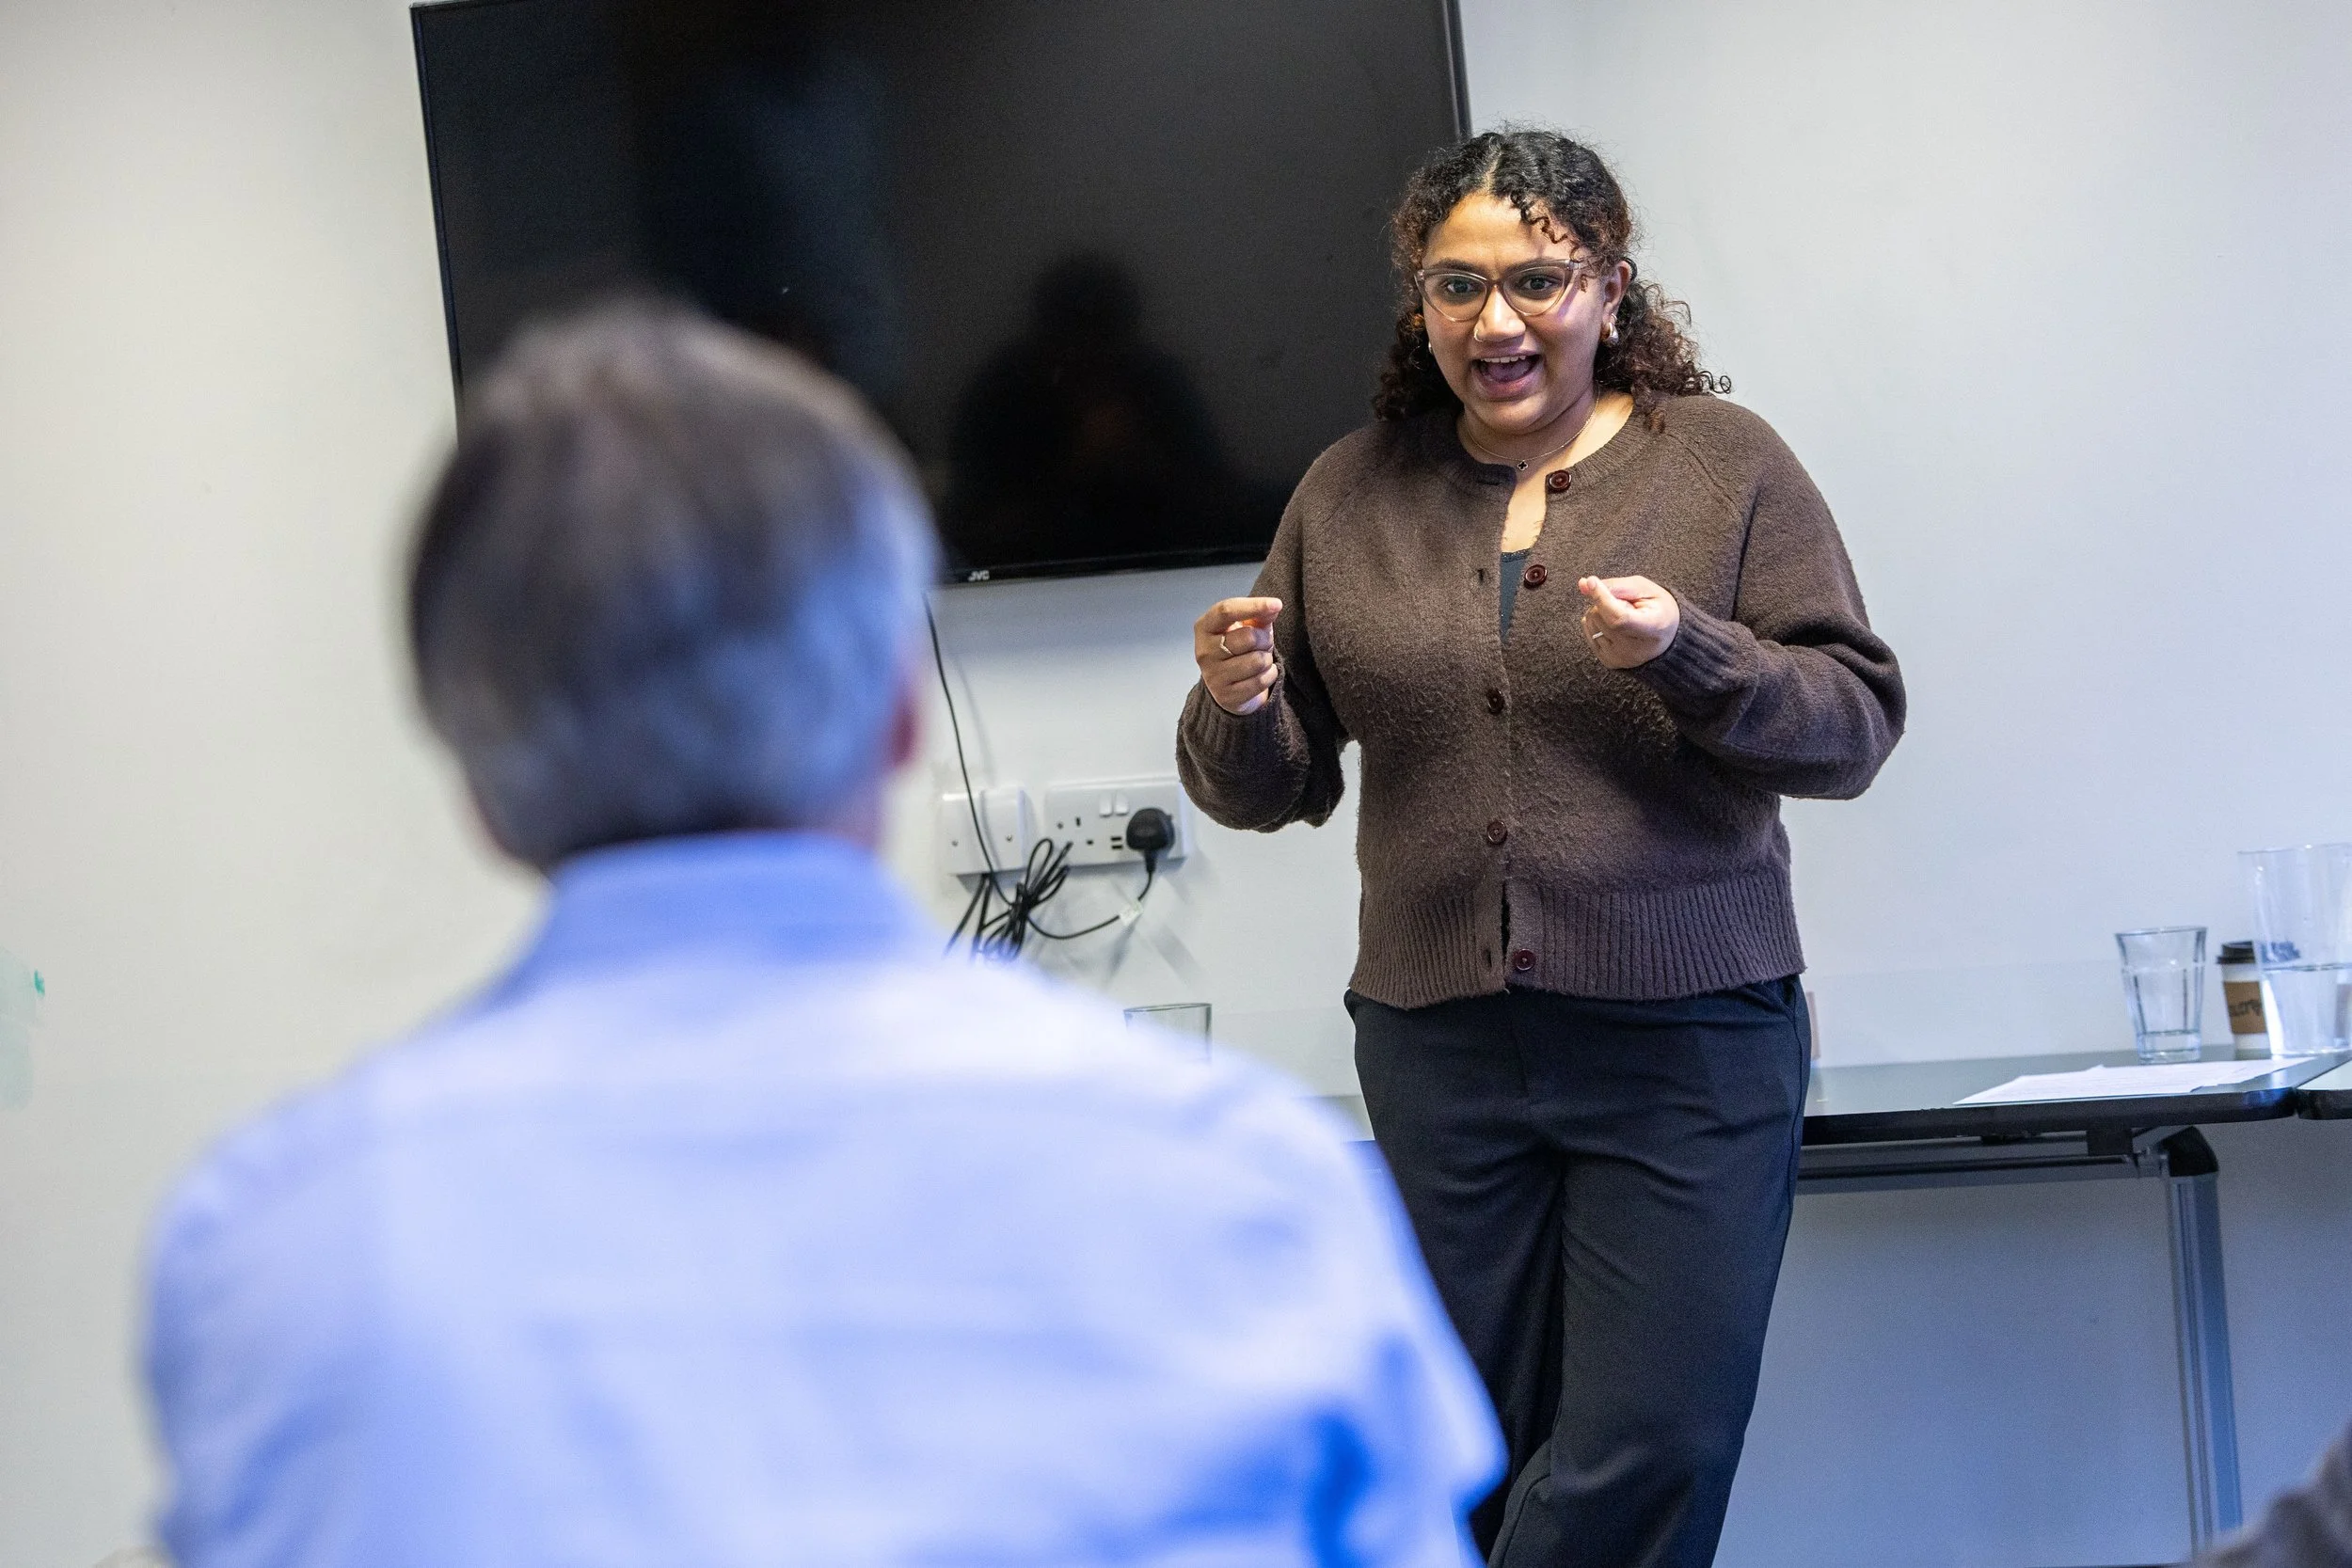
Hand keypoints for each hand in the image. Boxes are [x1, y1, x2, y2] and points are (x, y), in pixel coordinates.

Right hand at [1194, 597, 1282, 714]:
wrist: (1230, 685)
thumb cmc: (1239, 648)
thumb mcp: (1246, 626)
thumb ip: (1258, 614)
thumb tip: (1273, 607)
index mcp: (1204, 627)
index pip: (1226, 610)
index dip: (1253, 605)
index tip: (1276, 604)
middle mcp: (1203, 651)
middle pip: (1249, 637)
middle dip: (1265, 639)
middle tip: (1263, 644)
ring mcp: (1213, 676)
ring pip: (1258, 661)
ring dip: (1267, 659)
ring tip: (1259, 660)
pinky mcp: (1226, 696)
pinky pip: (1261, 681)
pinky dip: (1269, 675)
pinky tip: (1261, 674)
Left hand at [1578, 575, 1678, 668]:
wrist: (1668, 638)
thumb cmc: (1658, 609)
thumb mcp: (1646, 590)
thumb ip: (1616, 585)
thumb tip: (1584, 584)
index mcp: (1653, 629)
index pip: (1619, 618)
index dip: (1602, 598)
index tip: (1591, 581)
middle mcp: (1636, 650)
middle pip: (1601, 616)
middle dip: (1606, 601)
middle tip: (1628, 606)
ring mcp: (1621, 658)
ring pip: (1591, 622)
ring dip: (1600, 612)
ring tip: (1623, 616)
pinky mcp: (1609, 662)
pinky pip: (1588, 633)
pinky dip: (1597, 623)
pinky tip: (1614, 625)